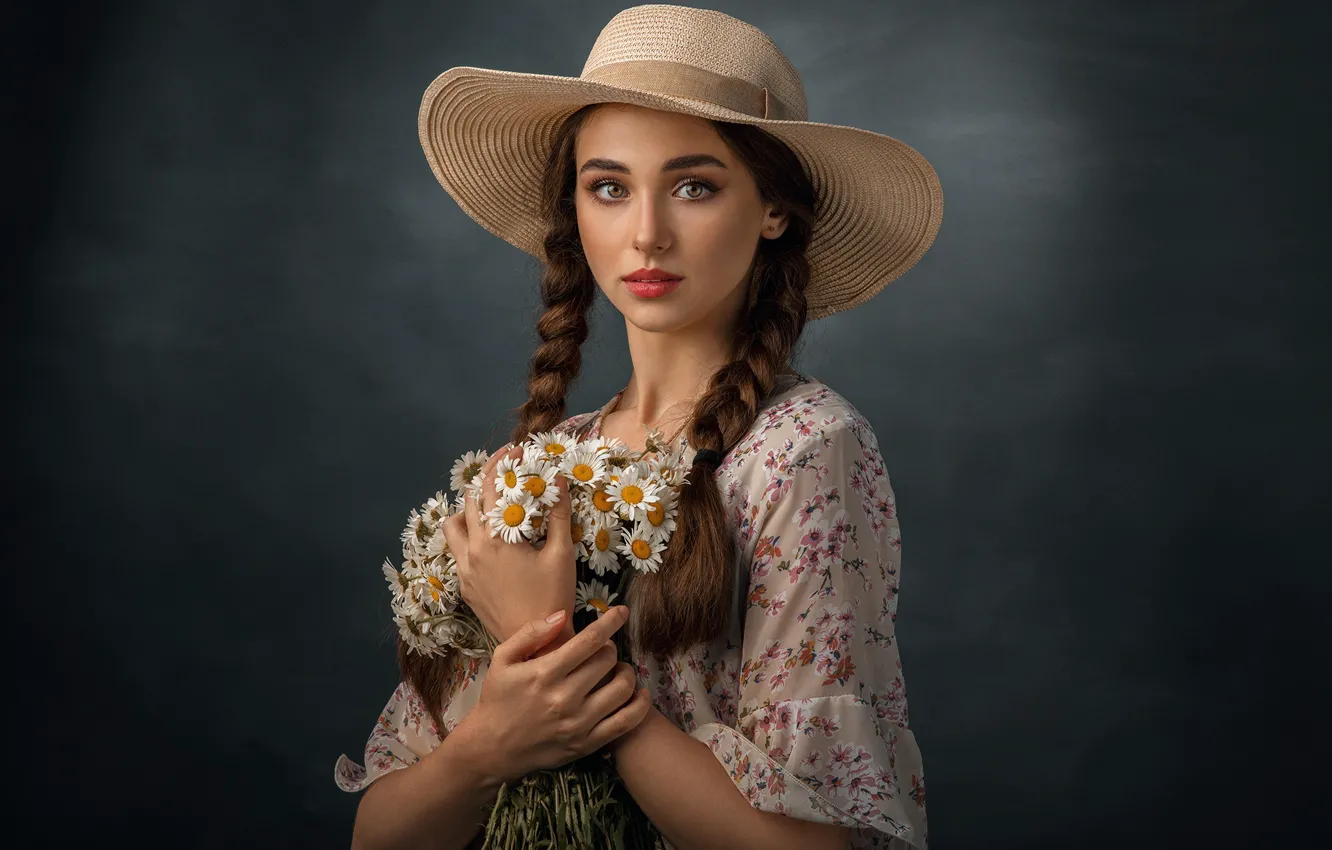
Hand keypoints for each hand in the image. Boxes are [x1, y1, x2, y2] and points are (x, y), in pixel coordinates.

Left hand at [440, 443, 578, 643]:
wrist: (537, 644)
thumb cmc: (553, 597)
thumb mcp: (561, 553)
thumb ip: (558, 514)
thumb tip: (558, 479)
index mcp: (496, 539)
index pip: (492, 488)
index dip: (502, 463)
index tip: (515, 450)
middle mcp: (473, 551)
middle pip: (469, 501)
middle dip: (486, 481)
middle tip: (505, 473)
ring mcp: (464, 569)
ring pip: (452, 526)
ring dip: (468, 510)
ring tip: (490, 507)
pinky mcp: (464, 586)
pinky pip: (456, 551)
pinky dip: (468, 536)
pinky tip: (487, 540)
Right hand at [461, 606, 650, 783]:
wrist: (492, 748)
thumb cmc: (498, 698)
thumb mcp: (503, 658)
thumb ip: (531, 633)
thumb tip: (563, 615)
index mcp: (544, 673)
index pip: (589, 641)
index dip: (610, 621)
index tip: (622, 612)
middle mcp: (564, 698)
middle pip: (607, 660)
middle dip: (611, 648)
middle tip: (603, 649)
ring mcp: (578, 723)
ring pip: (622, 688)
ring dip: (626, 672)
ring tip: (617, 670)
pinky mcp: (586, 743)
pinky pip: (625, 722)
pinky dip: (639, 705)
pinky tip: (639, 694)